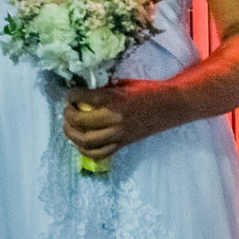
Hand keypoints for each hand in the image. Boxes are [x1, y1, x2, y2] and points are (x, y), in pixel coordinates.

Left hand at [62, 80, 177, 161]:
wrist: (171, 107)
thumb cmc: (149, 91)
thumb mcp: (125, 85)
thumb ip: (105, 91)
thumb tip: (84, 94)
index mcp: (115, 100)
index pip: (83, 98)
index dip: (71, 95)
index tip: (70, 94)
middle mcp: (115, 119)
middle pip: (80, 121)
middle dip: (68, 115)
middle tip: (68, 109)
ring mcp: (118, 135)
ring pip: (85, 140)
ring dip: (71, 133)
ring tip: (69, 126)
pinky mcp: (123, 144)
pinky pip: (98, 153)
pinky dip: (84, 149)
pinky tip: (80, 142)